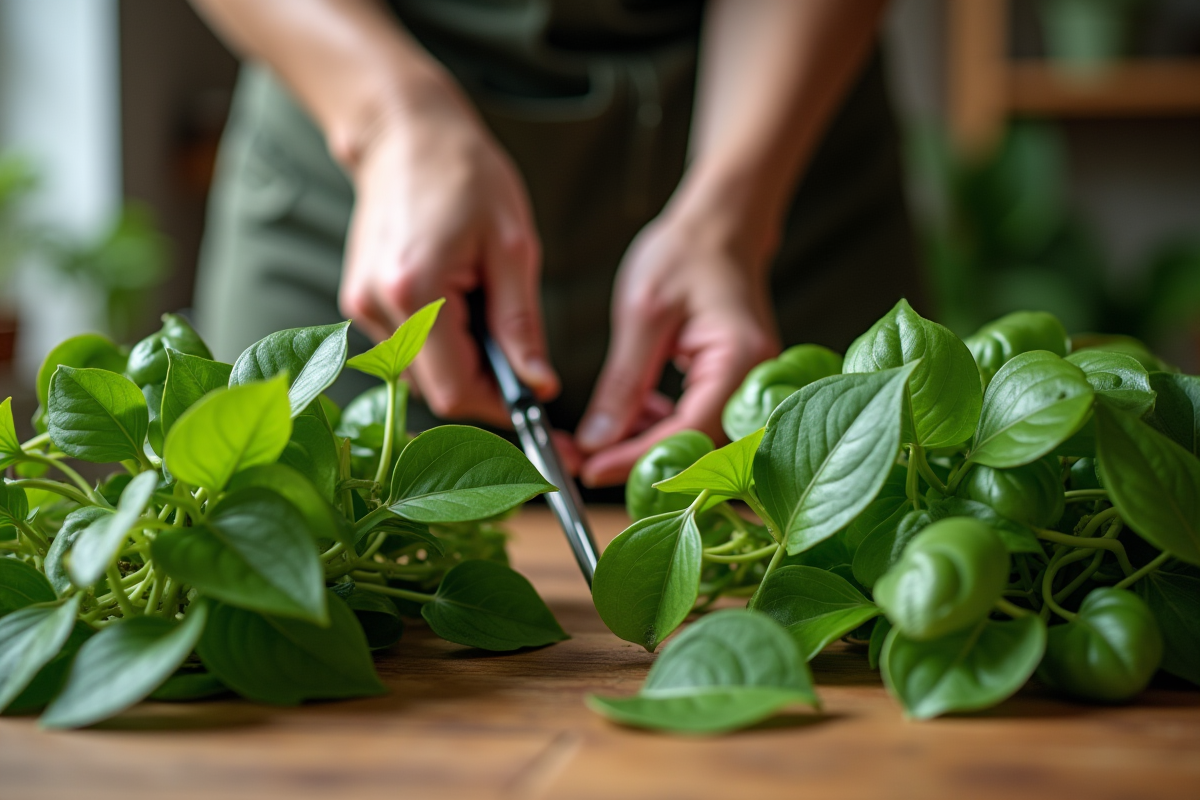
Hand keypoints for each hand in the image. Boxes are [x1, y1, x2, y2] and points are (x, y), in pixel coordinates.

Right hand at [338, 88, 558, 426]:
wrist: (405, 135)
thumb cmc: (465, 175)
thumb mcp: (513, 248)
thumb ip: (522, 324)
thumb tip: (538, 386)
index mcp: (415, 290)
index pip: (455, 391)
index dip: (498, 409)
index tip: (535, 403)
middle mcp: (375, 306)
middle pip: (436, 390)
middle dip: (485, 386)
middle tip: (522, 359)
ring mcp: (360, 306)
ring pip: (421, 375)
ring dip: (463, 363)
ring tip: (486, 308)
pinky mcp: (358, 302)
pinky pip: (408, 350)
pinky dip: (442, 343)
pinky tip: (460, 301)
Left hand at [574, 204, 779, 486]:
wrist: (719, 227)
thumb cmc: (686, 254)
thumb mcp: (642, 314)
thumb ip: (622, 383)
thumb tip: (596, 441)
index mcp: (740, 360)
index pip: (690, 432)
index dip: (639, 458)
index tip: (590, 468)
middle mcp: (755, 384)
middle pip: (699, 451)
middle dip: (639, 462)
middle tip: (582, 461)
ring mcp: (748, 389)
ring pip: (696, 446)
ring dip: (645, 448)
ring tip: (595, 436)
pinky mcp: (731, 389)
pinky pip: (697, 427)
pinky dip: (659, 430)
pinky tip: (627, 417)